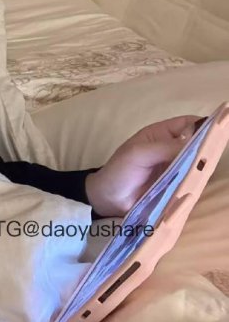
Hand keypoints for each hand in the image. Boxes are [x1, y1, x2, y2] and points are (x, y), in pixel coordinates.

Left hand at [85, 114, 203, 216]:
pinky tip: (197, 184)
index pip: (189, 123)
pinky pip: (193, 179)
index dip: (203, 127)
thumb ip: (164, 147)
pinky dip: (197, 181)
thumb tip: (195, 144)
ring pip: (198, 162)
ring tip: (201, 172)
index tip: (212, 139)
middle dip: (206, 149)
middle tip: (206, 160)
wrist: (108, 198)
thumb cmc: (119, 170)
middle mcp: (171, 147)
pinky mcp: (177, 183)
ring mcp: (175, 166)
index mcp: (161, 133)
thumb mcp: (138, 154)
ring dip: (202, 167)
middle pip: (198, 143)